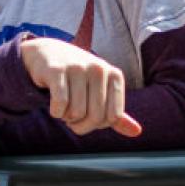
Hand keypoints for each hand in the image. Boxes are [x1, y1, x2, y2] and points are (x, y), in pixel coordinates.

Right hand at [19, 37, 142, 136]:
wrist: (47, 53)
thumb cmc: (77, 77)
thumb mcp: (100, 92)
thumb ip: (116, 113)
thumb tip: (137, 132)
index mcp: (115, 75)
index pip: (114, 117)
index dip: (98, 124)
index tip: (87, 116)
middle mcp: (99, 68)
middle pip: (96, 117)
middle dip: (81, 125)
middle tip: (71, 118)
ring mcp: (78, 67)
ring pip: (77, 112)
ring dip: (66, 118)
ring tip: (63, 108)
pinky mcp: (57, 70)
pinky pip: (60, 104)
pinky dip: (55, 112)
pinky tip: (53, 105)